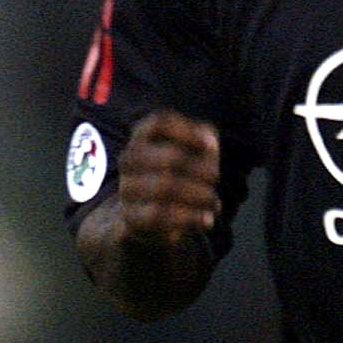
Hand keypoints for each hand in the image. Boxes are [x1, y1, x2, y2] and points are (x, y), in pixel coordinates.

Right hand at [117, 110, 220, 247]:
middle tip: (216, 180)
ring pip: (164, 187)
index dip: (188, 132)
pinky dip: (188, 217)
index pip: (160, 122)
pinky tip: (206, 220)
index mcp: (142, 136)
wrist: (149, 217)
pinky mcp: (131, 217)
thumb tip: (209, 144)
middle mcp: (129, 159)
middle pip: (171, 158)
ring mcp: (126, 188)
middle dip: (203, 171)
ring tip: (214, 203)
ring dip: (199, 196)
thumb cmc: (180, 175)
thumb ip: (206, 139)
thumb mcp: (196, 152)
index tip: (212, 147)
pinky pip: (158, 215)